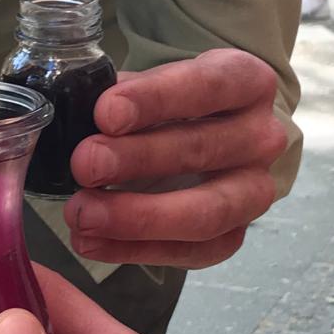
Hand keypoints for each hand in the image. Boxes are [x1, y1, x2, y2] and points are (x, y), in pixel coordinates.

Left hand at [65, 49, 287, 267]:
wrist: (198, 136)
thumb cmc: (167, 105)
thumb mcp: (148, 85)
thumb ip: (118, 96)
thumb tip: (72, 115)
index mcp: (246, 82)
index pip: (208, 85)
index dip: (156, 99)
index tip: (106, 113)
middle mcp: (261, 137)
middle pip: (202, 150)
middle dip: (137, 159)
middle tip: (84, 163)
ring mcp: (254, 190)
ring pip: (205, 211)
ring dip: (137, 216)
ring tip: (82, 213)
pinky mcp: (235, 235)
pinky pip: (191, 252)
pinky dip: (136, 250)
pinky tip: (92, 242)